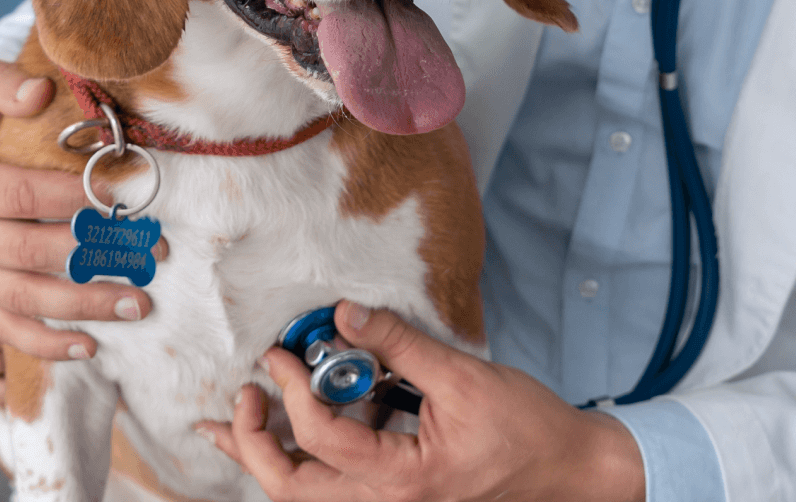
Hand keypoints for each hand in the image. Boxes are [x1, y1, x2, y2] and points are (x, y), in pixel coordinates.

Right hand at [0, 55, 163, 359]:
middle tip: (152, 252)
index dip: (74, 197)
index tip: (122, 197)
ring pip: (24, 299)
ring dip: (85, 306)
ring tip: (139, 304)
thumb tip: (38, 92)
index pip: (21, 195)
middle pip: (30, 252)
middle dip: (96, 253)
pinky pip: (5, 330)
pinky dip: (46, 346)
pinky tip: (90, 349)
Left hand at [199, 301, 644, 501]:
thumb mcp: (462, 377)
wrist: (568, 470)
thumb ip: (399, 344)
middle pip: (294, 490)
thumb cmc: (526, 428)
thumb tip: (344, 313)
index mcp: (406, 479)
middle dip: (253, 445)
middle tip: (242, 398)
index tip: (281, 354)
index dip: (293, 390)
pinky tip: (282, 435)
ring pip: (306, 496)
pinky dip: (299, 463)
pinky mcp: (394, 496)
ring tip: (227, 428)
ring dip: (265, 460)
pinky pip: (331, 489)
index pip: (324, 440)